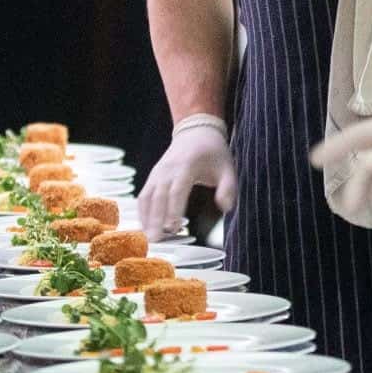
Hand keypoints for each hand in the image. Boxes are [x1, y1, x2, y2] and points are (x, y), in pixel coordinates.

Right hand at [138, 123, 236, 240]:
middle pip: (159, 197)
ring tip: (149, 238)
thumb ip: (229, 188)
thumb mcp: (228, 168)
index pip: (177, 190)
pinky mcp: (153, 176)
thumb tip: (226, 208)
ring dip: (146, 218)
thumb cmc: (213, 153)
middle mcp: (168, 169)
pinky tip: (146, 227)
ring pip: (147, 197)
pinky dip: (143, 212)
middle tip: (156, 240)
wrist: (195, 132)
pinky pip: (144, 196)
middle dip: (156, 219)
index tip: (174, 228)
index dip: (174, 210)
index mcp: (187, 166)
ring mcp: (158, 172)